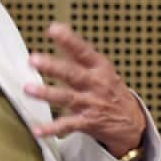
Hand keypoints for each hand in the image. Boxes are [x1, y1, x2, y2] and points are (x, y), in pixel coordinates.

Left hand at [25, 22, 146, 155]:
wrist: (132, 122)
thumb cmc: (111, 91)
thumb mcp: (102, 69)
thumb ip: (79, 53)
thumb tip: (58, 29)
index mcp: (100, 67)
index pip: (83, 51)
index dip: (69, 40)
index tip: (54, 29)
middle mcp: (96, 84)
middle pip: (73, 73)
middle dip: (53, 66)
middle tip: (34, 59)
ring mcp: (92, 103)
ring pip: (67, 97)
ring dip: (47, 93)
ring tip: (29, 89)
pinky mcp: (88, 122)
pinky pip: (68, 125)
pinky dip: (52, 129)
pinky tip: (38, 130)